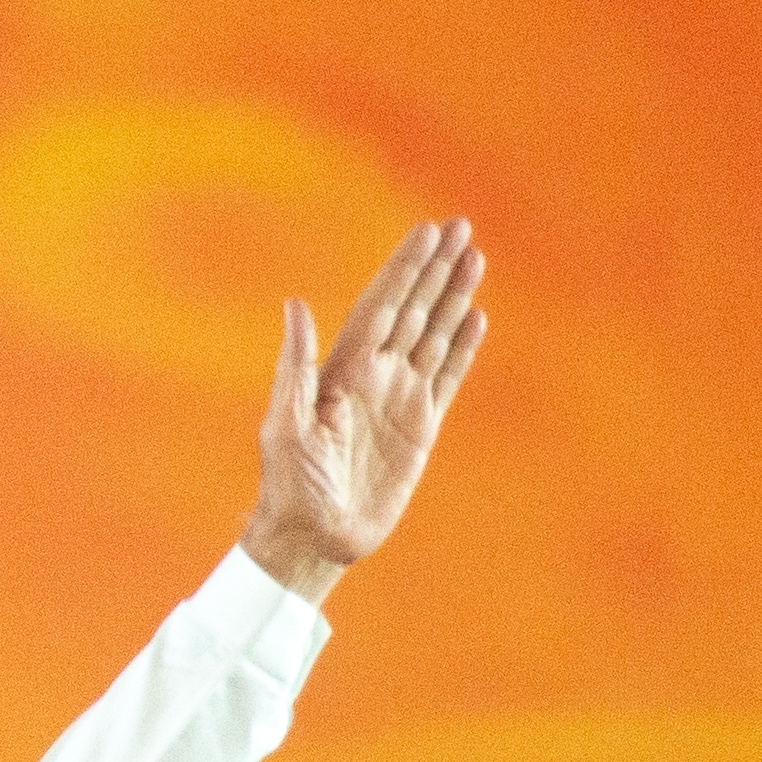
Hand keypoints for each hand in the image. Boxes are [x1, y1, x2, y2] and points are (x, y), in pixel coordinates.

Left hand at [235, 217, 489, 602]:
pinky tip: (475, 318)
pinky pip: (446, 377)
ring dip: (453, 297)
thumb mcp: (286, 423)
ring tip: (474, 258)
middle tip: (460, 226)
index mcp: (344, 368)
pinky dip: (461, 348)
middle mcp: (375, 374)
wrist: (315, 535)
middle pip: (414, 308)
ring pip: (434, 334)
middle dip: (435, 268)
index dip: (404, 268)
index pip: (383, 304)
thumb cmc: (290, 482)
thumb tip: (295, 305)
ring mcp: (400, 398)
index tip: (426, 233)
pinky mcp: (420, 427)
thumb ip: (297, 365)